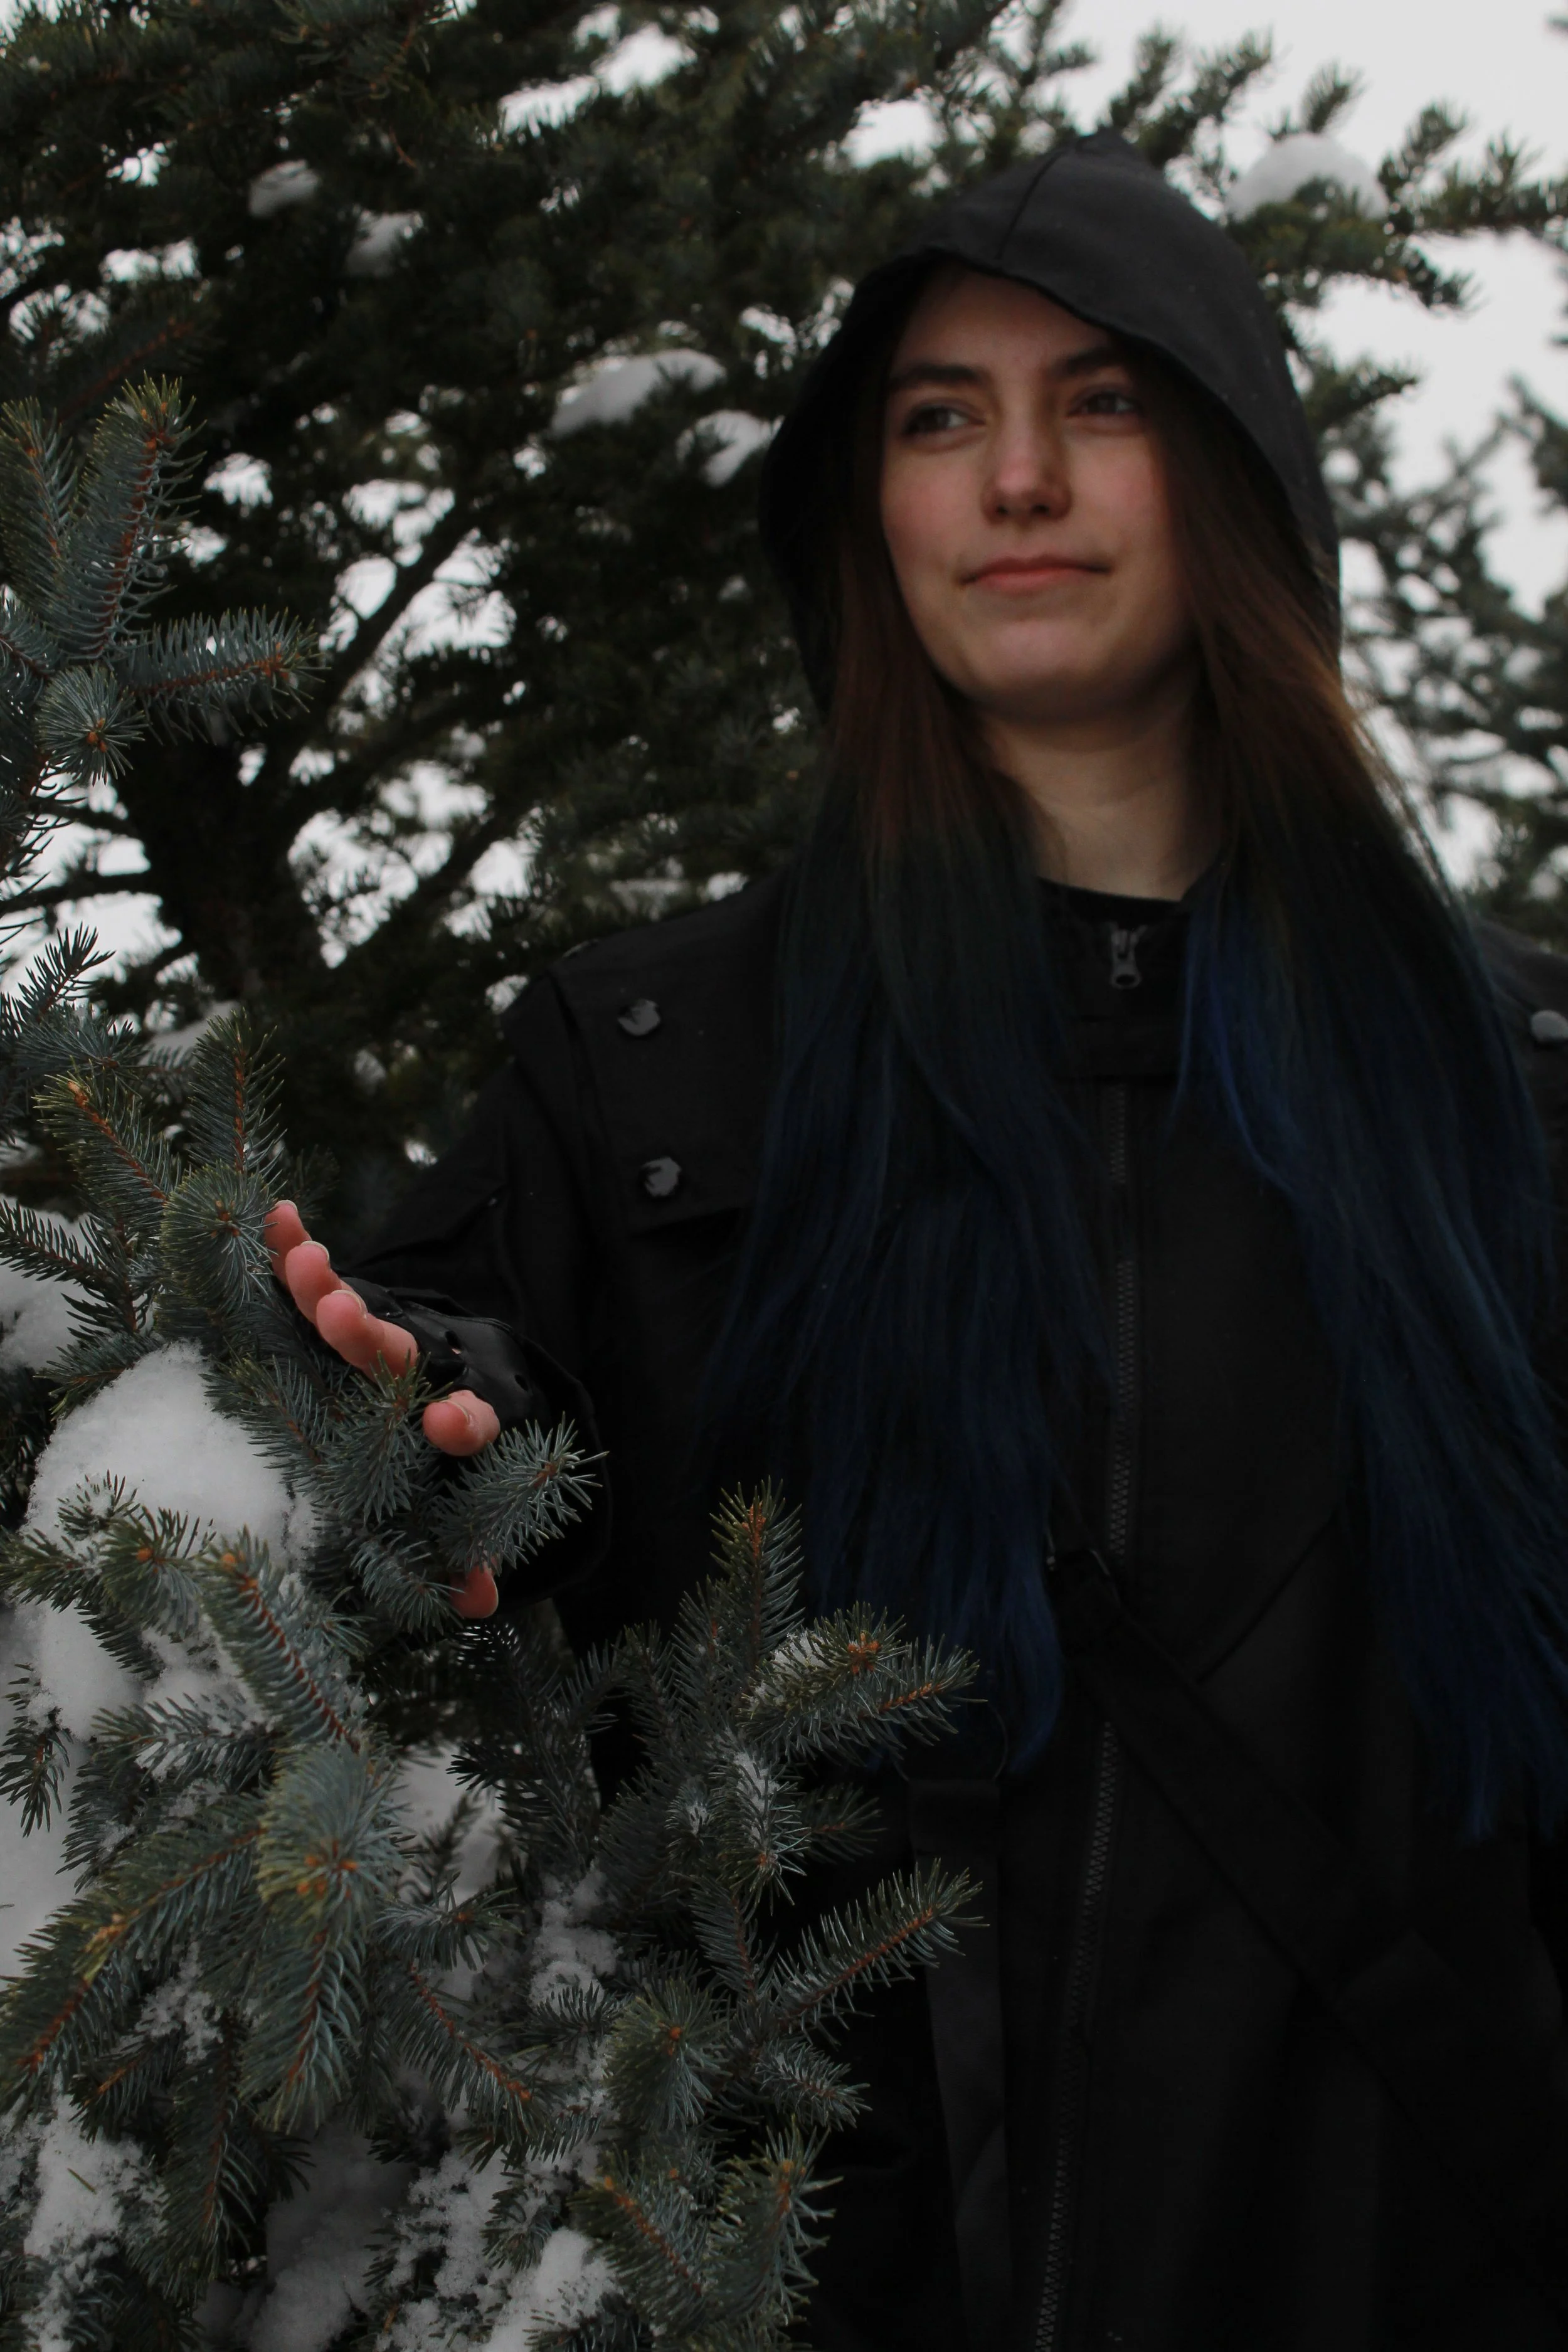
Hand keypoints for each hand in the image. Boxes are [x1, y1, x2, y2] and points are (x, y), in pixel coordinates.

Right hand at [263, 1199, 500, 1618]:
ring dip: (327, 1289)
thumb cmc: (456, 1463)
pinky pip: (317, 1278)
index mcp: (466, 1417)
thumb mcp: (470, 1502)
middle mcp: (427, 1368)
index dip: (465, 1419)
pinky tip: (277, 1216)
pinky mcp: (348, 1309)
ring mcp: (385, 1334)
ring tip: (304, 1264)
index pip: (474, 1417)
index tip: (448, 1422)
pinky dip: (296, 1249)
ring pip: (358, 1312)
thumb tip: (478, 1600)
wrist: (466, 1382)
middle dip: (372, 1336)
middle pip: (400, 1352)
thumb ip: (468, 1542)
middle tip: (343, 1318)